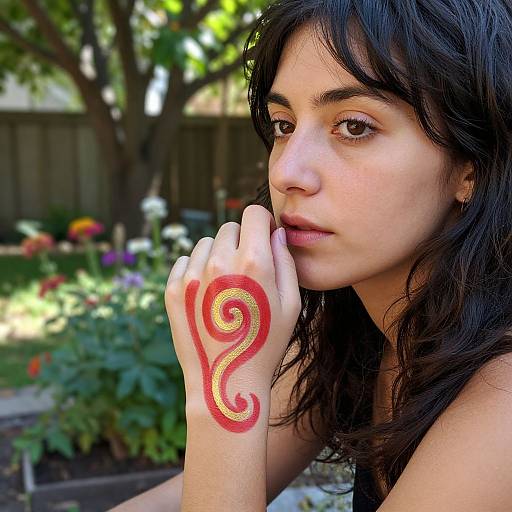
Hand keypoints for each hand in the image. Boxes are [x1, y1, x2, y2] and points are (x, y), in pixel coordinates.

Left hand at [164, 205, 300, 432]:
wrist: (225, 381)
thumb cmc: (266, 344)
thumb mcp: (291, 305)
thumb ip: (286, 261)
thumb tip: (276, 232)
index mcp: (254, 262)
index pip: (253, 213)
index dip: (262, 222)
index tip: (264, 236)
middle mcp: (220, 262)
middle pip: (229, 227)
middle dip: (241, 239)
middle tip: (246, 269)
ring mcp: (193, 276)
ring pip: (206, 243)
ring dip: (218, 254)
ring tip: (226, 285)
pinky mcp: (173, 289)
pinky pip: (185, 261)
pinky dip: (197, 269)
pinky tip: (208, 295)